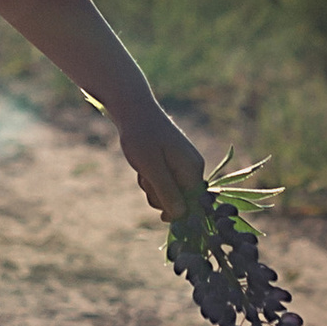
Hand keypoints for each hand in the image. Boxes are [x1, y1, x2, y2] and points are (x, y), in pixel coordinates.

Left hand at [113, 94, 208, 225]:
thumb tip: (180, 216)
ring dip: (151, 186)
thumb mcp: (152, 168)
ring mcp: (182, 165)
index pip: (193, 206)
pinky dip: (150, 177)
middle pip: (179, 200)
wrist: (132, 109)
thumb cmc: (141, 136)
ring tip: (143, 167)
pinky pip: (162, 181)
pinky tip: (143, 163)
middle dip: (158, 195)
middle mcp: (192, 168)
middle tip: (146, 177)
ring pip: (167, 192)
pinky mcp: (172, 163)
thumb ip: (167, 192)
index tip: (159, 208)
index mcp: (193, 169)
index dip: (175, 211)